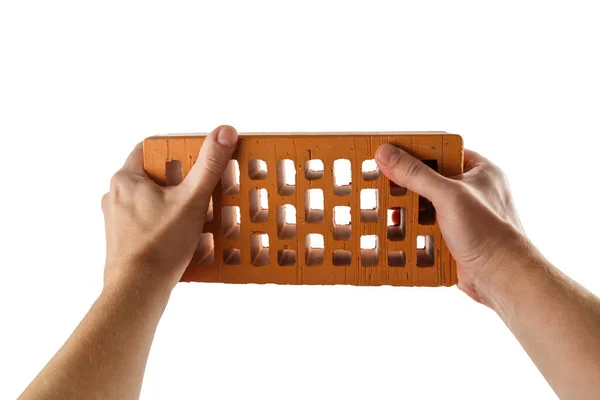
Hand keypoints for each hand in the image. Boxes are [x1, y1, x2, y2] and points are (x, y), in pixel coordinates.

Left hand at [101, 125, 237, 292]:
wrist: (137, 290)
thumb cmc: (160, 244)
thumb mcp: (192, 200)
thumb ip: (209, 164)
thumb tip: (224, 131)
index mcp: (126, 179)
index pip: (150, 149)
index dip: (176, 150)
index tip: (197, 157)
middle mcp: (116, 196)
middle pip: (152, 175)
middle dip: (179, 179)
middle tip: (204, 186)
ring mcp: (117, 220)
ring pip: (150, 200)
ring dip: (172, 202)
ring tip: (198, 211)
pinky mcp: (123, 240)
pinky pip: (147, 221)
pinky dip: (165, 222)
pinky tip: (184, 234)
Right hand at [375, 144, 530, 304]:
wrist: (502, 278)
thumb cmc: (488, 232)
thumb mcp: (447, 195)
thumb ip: (416, 174)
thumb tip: (386, 153)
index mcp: (479, 171)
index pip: (441, 151)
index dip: (416, 152)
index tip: (390, 155)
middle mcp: (472, 191)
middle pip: (430, 179)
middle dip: (408, 185)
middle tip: (384, 184)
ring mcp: (464, 215)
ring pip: (427, 205)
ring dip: (409, 209)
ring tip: (388, 210)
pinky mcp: (456, 237)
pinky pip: (429, 227)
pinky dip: (414, 229)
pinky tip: (398, 231)